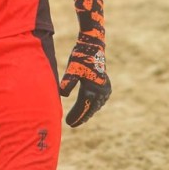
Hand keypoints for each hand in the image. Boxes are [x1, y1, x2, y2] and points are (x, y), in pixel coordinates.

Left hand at [59, 0, 111, 126]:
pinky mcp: (106, 85)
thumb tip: (62, 95)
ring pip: (96, 105)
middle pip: (90, 109)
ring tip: (79, 117)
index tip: (69, 123)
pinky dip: (93, 105)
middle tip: (72, 123)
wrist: (93, 45)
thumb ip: (67, 82)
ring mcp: (105, 88)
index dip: (76, 116)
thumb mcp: (72, 69)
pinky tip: (89, 107)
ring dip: (88, 111)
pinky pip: (100, 100)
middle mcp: (101, 91)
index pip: (83, 108)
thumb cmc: (80, 57)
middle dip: (81, 116)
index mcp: (92, 89)